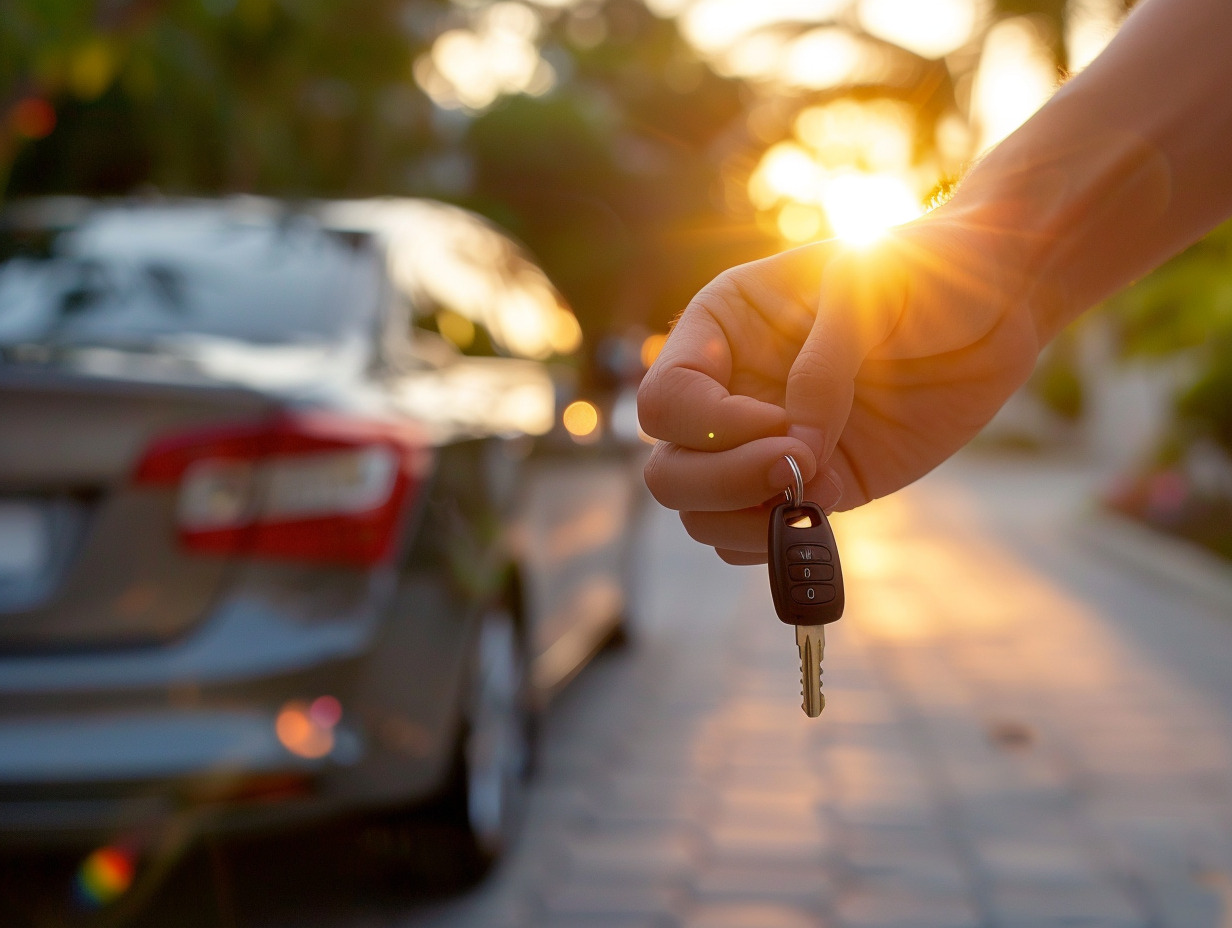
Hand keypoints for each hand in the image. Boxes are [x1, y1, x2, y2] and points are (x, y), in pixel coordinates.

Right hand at [636, 210, 1040, 563]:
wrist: (994, 300)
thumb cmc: (922, 270)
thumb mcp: (868, 286)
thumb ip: (824, 366)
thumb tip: (797, 451)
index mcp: (720, 331)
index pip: (665, 401)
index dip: (711, 427)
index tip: (782, 421)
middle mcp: (730, 392)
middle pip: (669, 470)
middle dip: (723, 482)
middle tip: (797, 468)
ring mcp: (768, 445)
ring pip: (702, 514)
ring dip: (748, 519)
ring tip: (818, 491)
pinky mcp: (815, 482)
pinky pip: (757, 536)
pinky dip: (780, 542)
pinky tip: (829, 506)